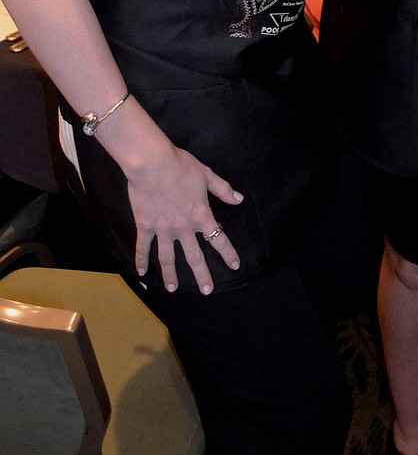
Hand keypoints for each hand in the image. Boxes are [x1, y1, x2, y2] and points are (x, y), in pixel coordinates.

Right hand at [126, 140, 243, 292]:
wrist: (152, 163)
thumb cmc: (181, 166)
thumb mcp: (207, 175)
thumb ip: (223, 190)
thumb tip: (239, 200)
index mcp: (200, 215)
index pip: (218, 238)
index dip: (228, 253)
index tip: (235, 265)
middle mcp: (183, 227)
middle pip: (194, 256)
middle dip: (202, 275)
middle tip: (207, 290)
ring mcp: (163, 229)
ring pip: (168, 258)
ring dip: (171, 275)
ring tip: (173, 289)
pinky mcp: (145, 226)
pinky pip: (144, 247)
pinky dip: (141, 260)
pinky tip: (142, 273)